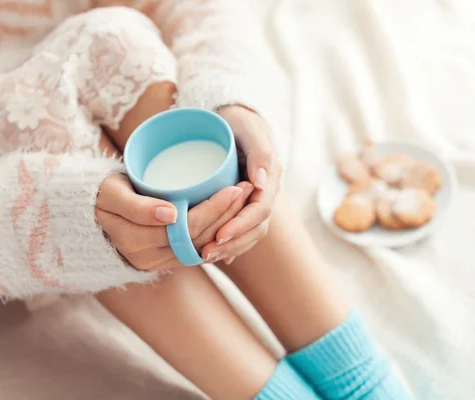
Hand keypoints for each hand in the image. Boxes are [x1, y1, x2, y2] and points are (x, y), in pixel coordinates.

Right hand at [95, 174, 253, 269]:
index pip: (187, 227)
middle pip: (200, 237)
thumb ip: (136, 206)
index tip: (236, 186)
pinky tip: (233, 218)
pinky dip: (217, 235)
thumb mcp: (112, 195)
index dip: (215, 209)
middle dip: (228, 214)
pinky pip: (197, 251)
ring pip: (202, 246)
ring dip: (227, 225)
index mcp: (136, 241)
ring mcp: (158, 262)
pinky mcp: (165, 260)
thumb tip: (170, 215)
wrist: (90, 213)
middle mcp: (149, 258)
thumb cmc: (101, 195)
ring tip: (245, 200)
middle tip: (248, 189)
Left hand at [203, 105, 282, 263]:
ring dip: (230, 248)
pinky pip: (242, 229)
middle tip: (205, 253)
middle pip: (256, 227)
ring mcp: (255, 198)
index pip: (260, 210)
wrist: (231, 115)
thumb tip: (259, 184)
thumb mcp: (248, 127)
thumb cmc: (237, 118)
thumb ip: (259, 151)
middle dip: (233, 243)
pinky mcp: (244, 203)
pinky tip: (217, 256)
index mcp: (269, 176)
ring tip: (205, 256)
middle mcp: (265, 191)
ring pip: (250, 232)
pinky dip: (232, 244)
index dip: (240, 225)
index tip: (218, 235)